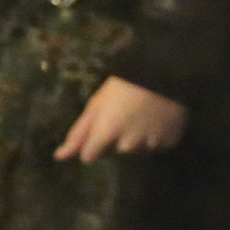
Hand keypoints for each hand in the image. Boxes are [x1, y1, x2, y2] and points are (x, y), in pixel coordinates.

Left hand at [53, 75, 187, 162]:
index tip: (98, 132)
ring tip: (141, 116)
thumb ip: (79, 133)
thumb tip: (60, 156)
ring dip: (135, 139)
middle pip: (113, 153)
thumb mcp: (96, 105)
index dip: (91, 145)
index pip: (89, 157)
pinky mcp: (170, 142)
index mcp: (106, 134)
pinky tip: (156, 120)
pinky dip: (155, 137)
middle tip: (123, 116)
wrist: (164, 72)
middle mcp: (127, 145)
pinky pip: (157, 146)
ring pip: (135, 151)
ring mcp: (150, 145)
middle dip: (114, 140)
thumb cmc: (124, 85)